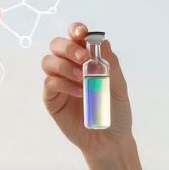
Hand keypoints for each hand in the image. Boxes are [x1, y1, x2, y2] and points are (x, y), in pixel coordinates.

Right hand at [41, 22, 134, 162]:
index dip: (75, 30)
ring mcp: (58, 82)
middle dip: (68, 47)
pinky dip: (64, 84)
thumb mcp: (119, 87)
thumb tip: (102, 41)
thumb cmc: (115, 111)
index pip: (75, 37)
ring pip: (48, 61)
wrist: (109, 139)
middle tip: (83, 59)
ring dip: (64, 66)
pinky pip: (49, 83)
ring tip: (82, 79)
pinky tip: (79, 93)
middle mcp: (69, 67)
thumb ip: (111, 64)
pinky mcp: (52, 99)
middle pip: (56, 45)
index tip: (81, 33)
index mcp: (85, 59)